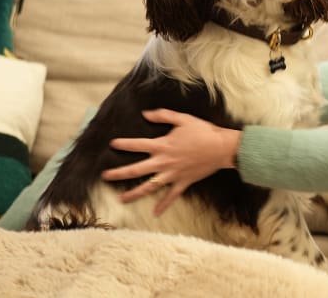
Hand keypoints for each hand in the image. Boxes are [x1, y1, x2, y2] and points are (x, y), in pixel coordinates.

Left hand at [101, 109, 241, 215]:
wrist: (221, 148)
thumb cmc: (203, 131)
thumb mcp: (183, 118)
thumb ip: (163, 115)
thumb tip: (145, 113)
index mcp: (162, 145)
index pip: (138, 145)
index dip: (124, 144)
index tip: (112, 144)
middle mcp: (164, 162)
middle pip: (136, 170)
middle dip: (119, 173)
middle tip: (105, 176)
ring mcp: (173, 174)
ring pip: (150, 186)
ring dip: (135, 193)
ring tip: (122, 199)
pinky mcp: (183, 182)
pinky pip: (171, 196)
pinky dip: (164, 205)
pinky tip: (155, 213)